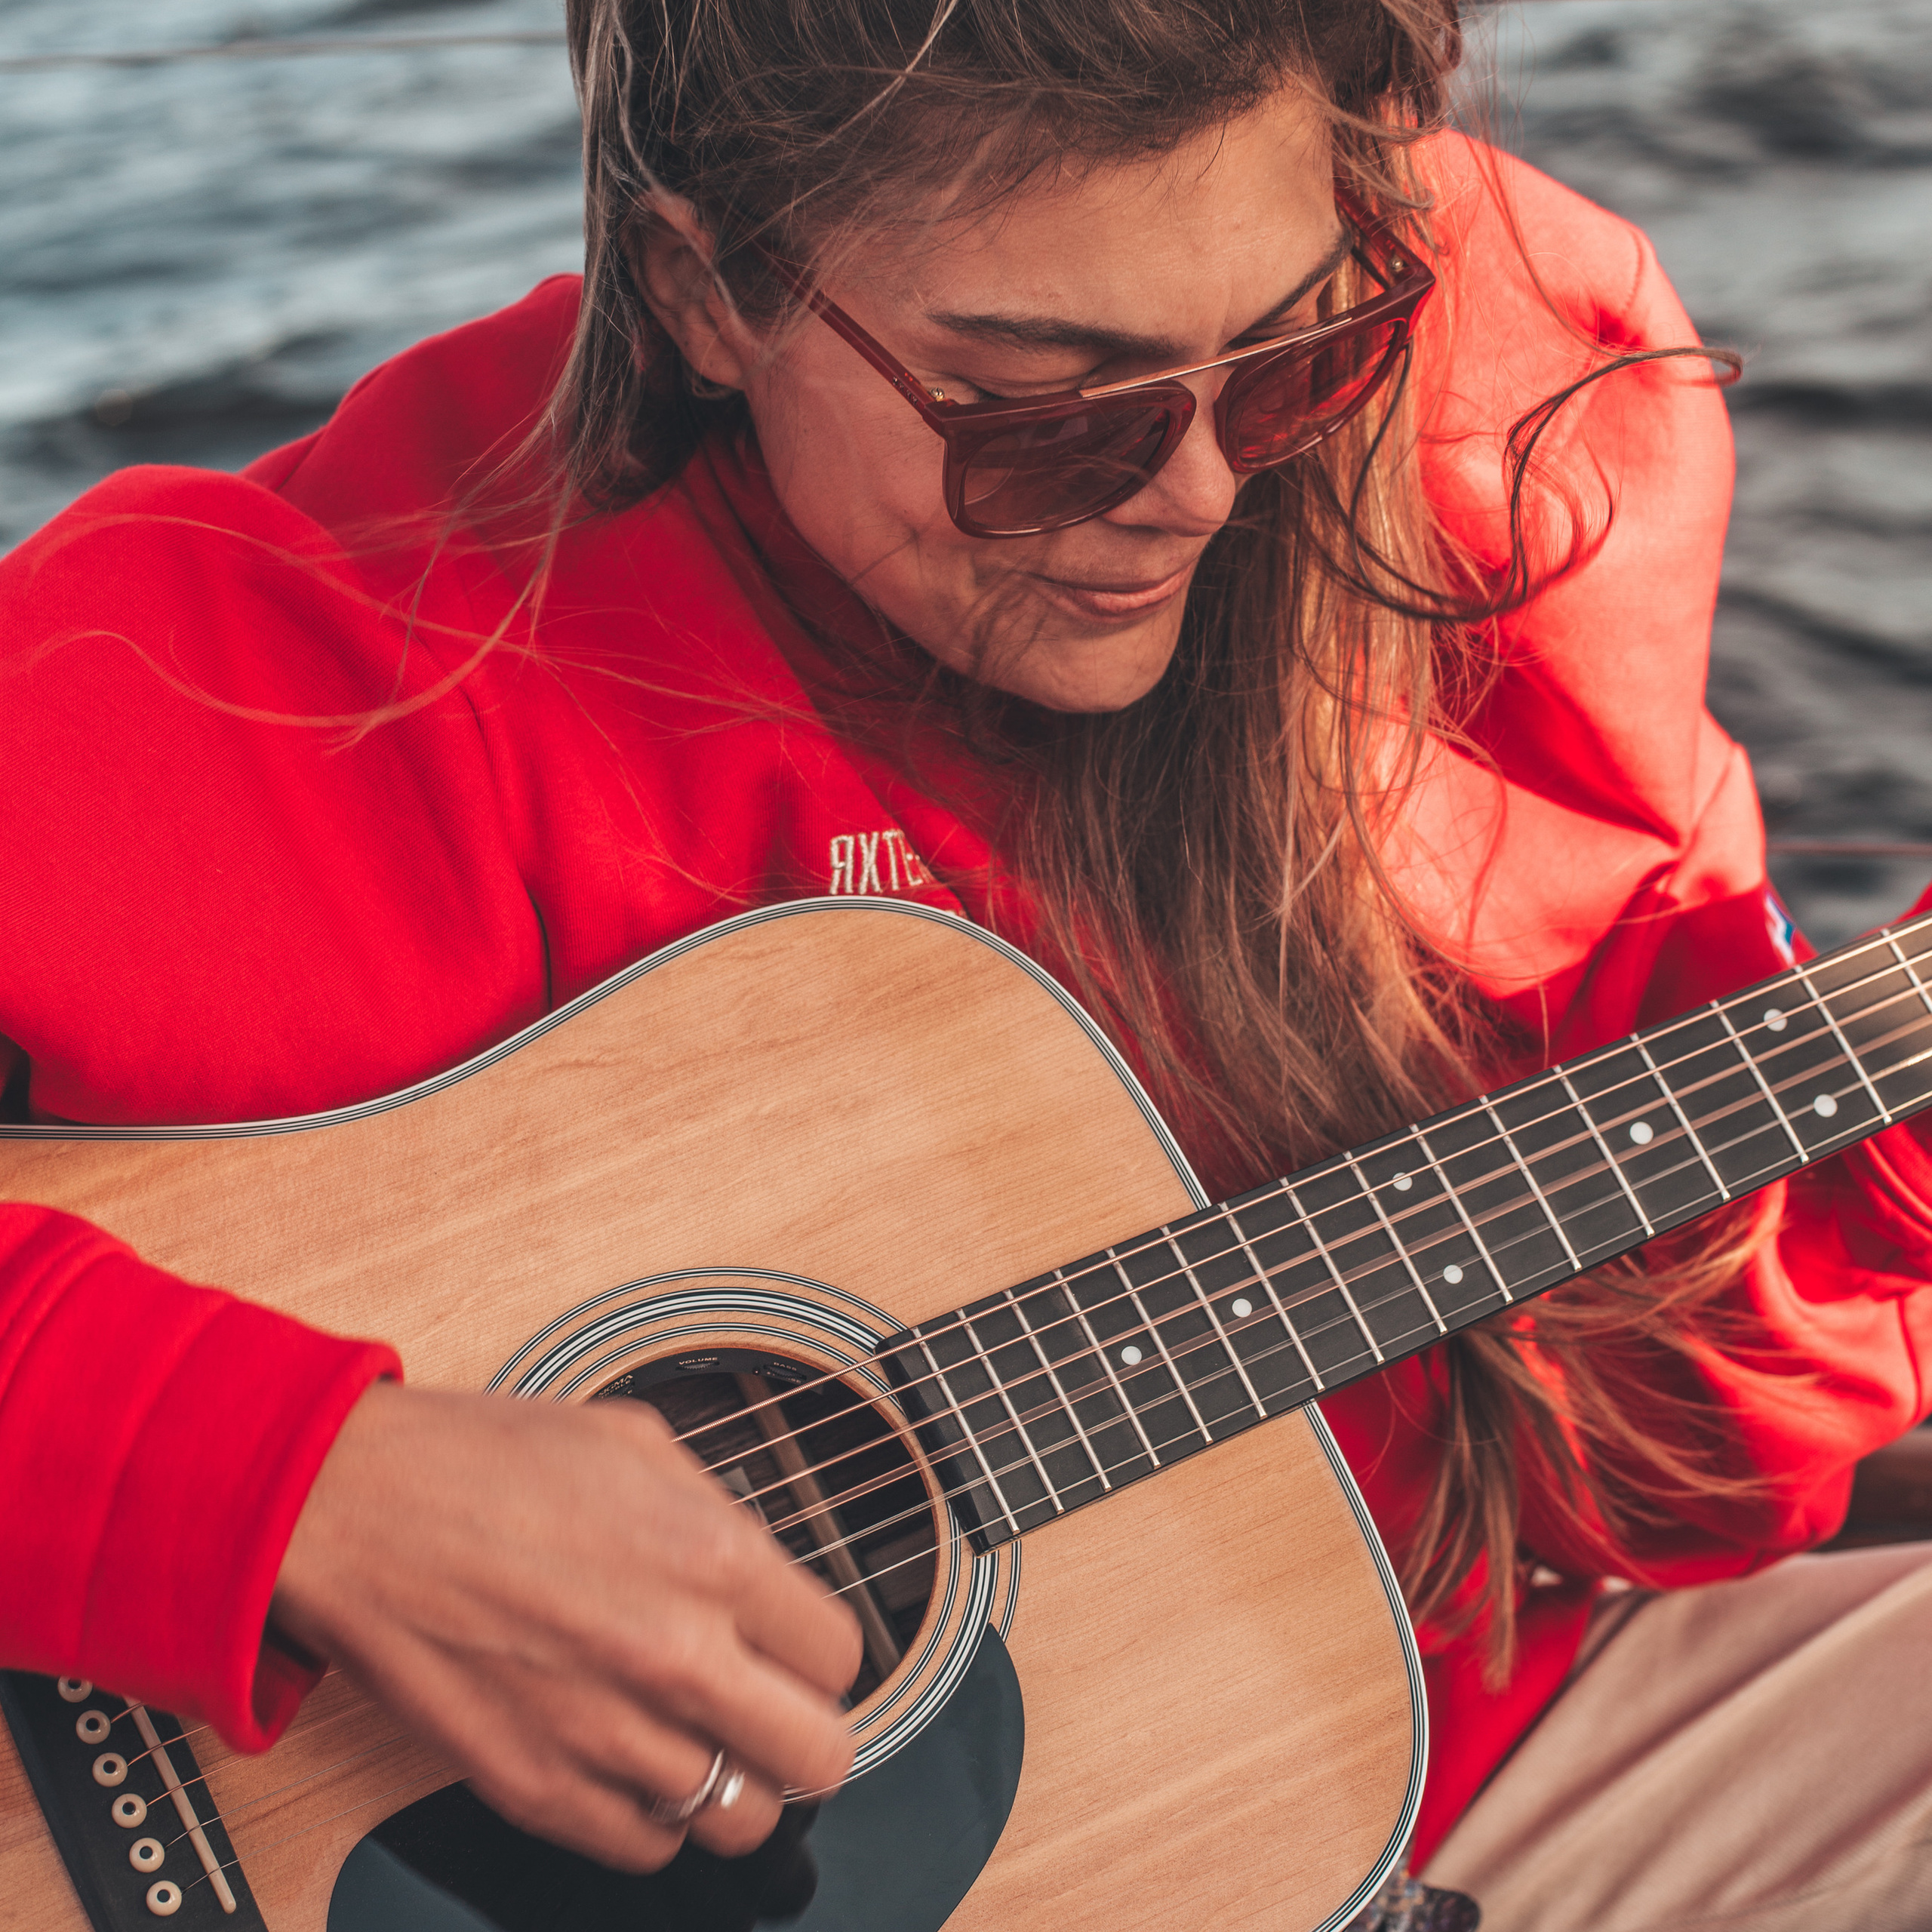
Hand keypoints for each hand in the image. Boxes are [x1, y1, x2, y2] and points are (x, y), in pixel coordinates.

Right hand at [272, 1381, 860, 1870]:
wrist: (353, 1510)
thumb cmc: (482, 1461)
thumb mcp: (636, 1441)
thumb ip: (718, 1513)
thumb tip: (763, 1570)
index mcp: (712, 1558)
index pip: (840, 1655)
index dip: (822, 1652)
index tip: (797, 1648)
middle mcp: (674, 1657)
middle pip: (819, 1758)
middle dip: (808, 1735)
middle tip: (775, 1710)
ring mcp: (604, 1734)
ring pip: (739, 1820)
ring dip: (732, 1781)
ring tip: (700, 1737)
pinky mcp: (535, 1788)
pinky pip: (644, 1850)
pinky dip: (652, 1819)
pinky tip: (633, 1763)